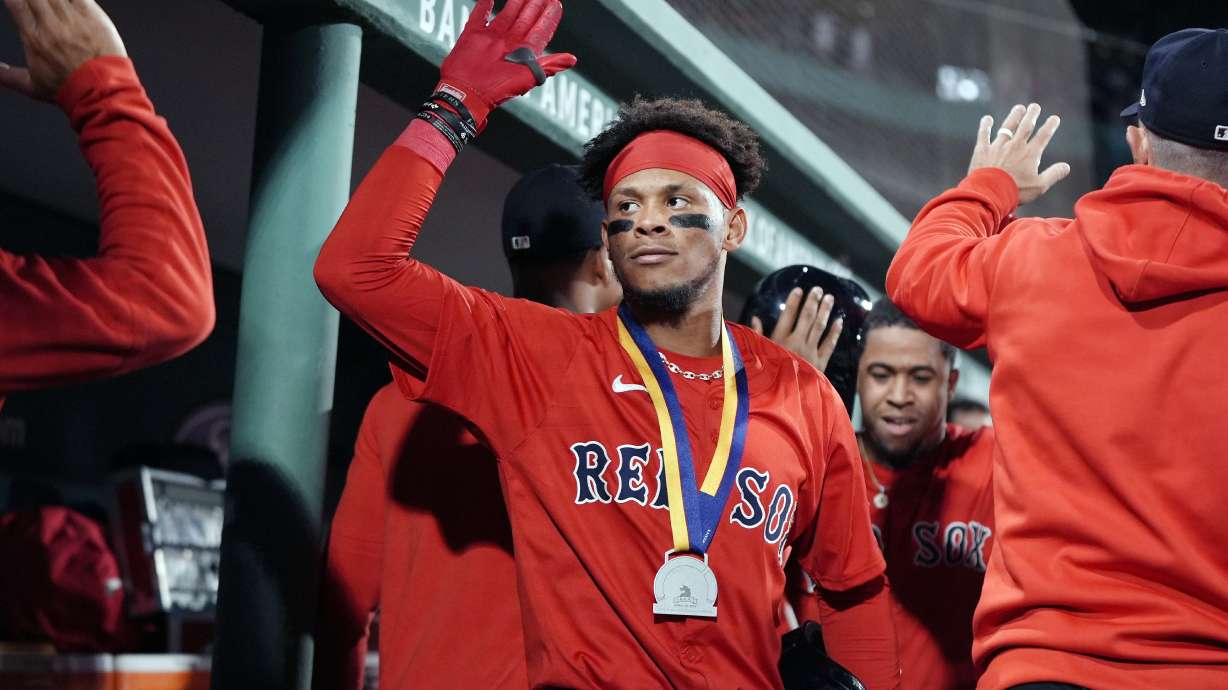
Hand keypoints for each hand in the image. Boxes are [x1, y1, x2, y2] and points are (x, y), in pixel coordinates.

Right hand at [0, 0, 125, 100]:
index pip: (15, 3)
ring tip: (50, 3)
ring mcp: (72, 19)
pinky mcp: (92, 15)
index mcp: (33, 38)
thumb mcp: (32, 86)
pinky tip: (69, 0)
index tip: (17, 1)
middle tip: (38, 4)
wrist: (101, 91)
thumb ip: (8, 77)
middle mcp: (50, 25)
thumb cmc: (70, 90)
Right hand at [438, 0, 574, 128]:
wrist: (467, 94)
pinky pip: (480, 15)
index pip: (540, 30)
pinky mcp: (473, 35)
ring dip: (515, 1)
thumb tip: (572, 60)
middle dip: (535, 4)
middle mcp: (508, 44)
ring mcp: (491, 38)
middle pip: (525, 19)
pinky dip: (484, 4)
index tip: (556, 4)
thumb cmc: (497, 90)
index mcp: (523, 53)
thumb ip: (549, 66)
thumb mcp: (527, 78)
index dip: (549, 17)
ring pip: (507, 14)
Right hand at [750, 287, 843, 373]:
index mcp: (779, 340)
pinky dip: (834, 332)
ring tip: (830, 298)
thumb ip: (757, 336)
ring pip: (819, 327)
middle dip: (813, 301)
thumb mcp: (757, 356)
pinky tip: (839, 321)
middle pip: (807, 317)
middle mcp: (796, 343)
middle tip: (818, 289)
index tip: (799, 290)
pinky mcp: (820, 363)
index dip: (794, 301)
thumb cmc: (766, 377)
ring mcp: (810, 352)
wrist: (783, 400)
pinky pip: (829, 344)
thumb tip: (755, 318)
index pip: (788, 315)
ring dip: (825, 311)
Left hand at [969, 103, 1069, 204]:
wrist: (989, 193)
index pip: (1043, 135)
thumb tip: (1066, 166)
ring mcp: (998, 146)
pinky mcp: (982, 150)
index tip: (1054, 118)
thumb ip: (1053, 174)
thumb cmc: (1015, 192)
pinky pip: (984, 135)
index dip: (1050, 126)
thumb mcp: (1039, 186)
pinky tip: (987, 119)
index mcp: (1030, 154)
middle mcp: (1015, 146)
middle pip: (1025, 126)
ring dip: (1014, 116)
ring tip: (1019, 108)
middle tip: (1035, 106)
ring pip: (1007, 126)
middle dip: (1032, 115)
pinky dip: (985, 126)